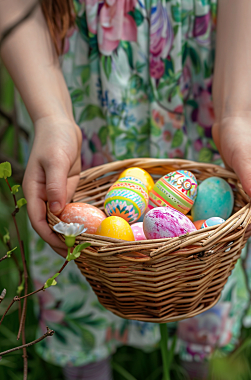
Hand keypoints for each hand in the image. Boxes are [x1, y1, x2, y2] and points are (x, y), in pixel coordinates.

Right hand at [23, 117, 81, 255]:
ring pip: (60, 219)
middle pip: (49, 224)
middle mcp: (43, 196)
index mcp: (33, 191)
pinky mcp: (66, 190)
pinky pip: (71, 209)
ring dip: (69, 232)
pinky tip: (88, 230)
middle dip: (60, 239)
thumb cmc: (54, 140)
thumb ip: (55, 185)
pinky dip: (77, 220)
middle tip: (77, 254)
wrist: (61, 125)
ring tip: (84, 247)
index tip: (63, 247)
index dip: (49, 236)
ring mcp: (54, 194)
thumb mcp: (55, 160)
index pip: (38, 220)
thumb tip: (57, 210)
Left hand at [212, 113, 250, 236]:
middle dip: (244, 223)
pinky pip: (234, 196)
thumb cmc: (239, 133)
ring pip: (244, 204)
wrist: (231, 117)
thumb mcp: (244, 156)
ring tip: (222, 231)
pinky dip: (228, 205)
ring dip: (235, 216)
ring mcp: (250, 180)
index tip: (240, 232)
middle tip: (228, 238)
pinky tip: (216, 213)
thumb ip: (250, 177)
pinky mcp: (238, 178)